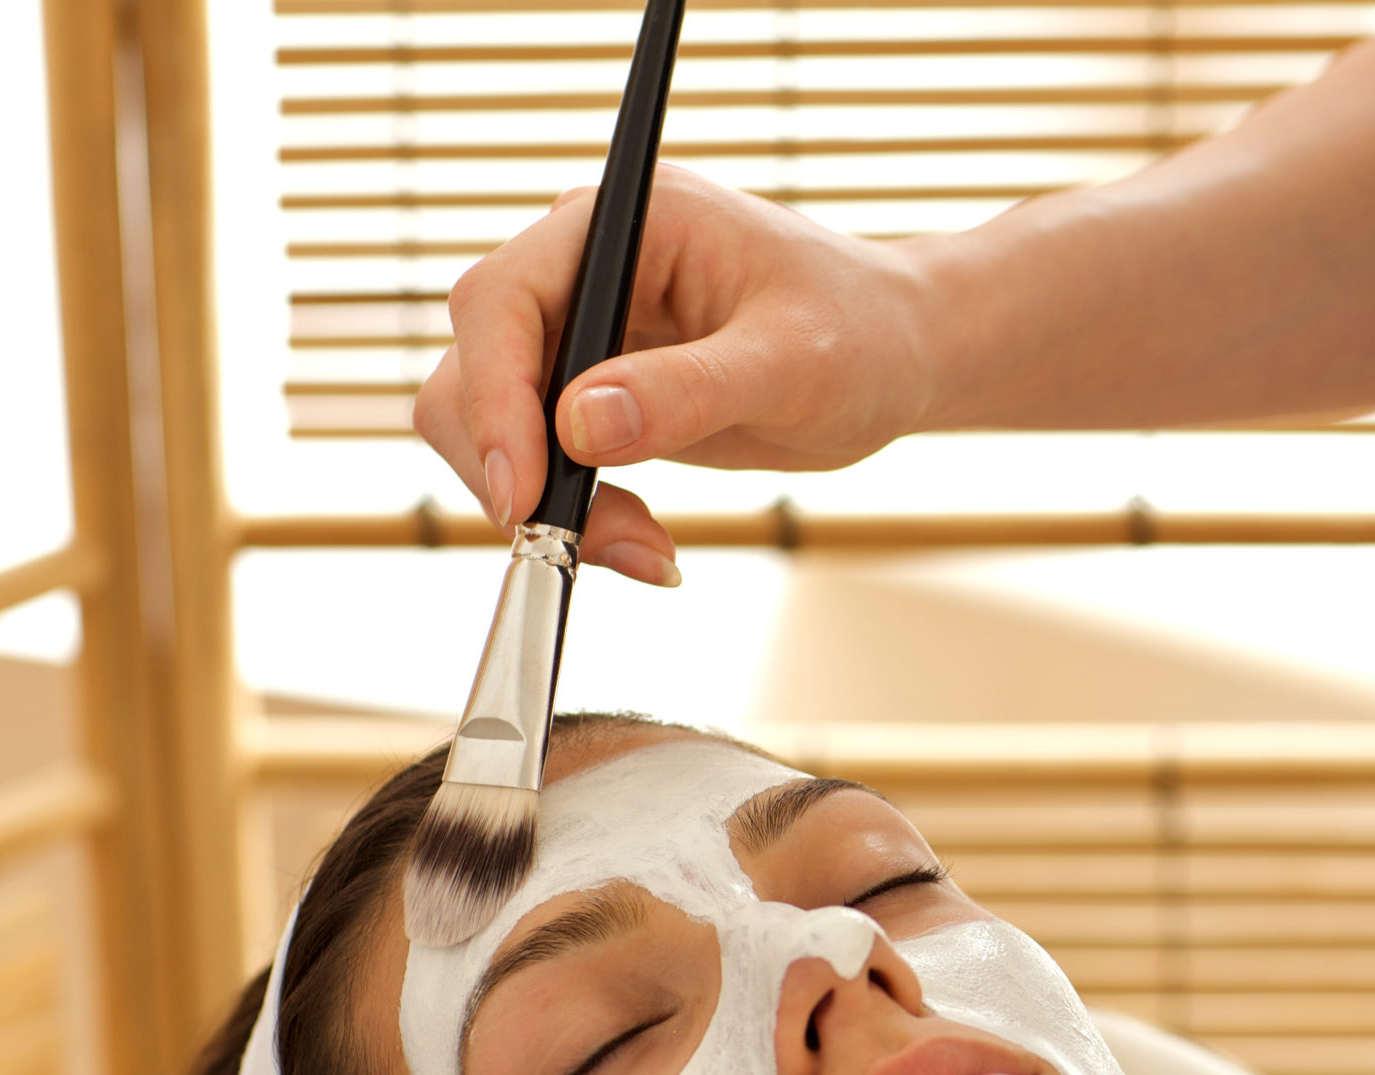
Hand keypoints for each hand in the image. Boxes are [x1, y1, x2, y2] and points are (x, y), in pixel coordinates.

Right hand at [413, 165, 938, 583]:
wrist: (897, 357)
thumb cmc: (863, 334)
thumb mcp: (793, 364)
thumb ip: (690, 391)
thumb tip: (580, 425)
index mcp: (625, 222)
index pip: (504, 299)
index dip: (495, 398)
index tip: (520, 492)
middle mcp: (585, 267)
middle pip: (477, 367)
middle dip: (518, 467)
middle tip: (590, 546)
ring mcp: (583, 331)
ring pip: (496, 423)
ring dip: (546, 502)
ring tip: (642, 552)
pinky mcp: (592, 390)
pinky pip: (540, 457)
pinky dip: (573, 510)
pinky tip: (643, 544)